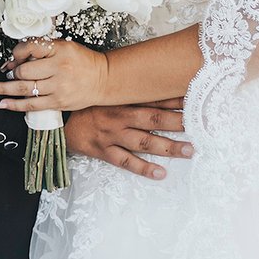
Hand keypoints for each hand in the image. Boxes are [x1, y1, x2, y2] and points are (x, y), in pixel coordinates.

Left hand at [0, 38, 108, 114]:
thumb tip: (14, 62)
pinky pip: (31, 105)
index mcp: (60, 50)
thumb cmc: (82, 61)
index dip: (16, 54)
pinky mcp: (58, 103)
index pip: (29, 48)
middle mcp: (59, 68)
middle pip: (24, 72)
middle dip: (10, 73)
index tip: (12, 59)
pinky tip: (1, 103)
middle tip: (4, 73)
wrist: (104, 79)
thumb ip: (41, 50)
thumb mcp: (64, 46)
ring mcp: (58, 88)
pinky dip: (13, 105)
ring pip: (24, 89)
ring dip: (2, 90)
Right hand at [63, 99, 192, 182]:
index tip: (195, 99)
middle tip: (200, 125)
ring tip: (189, 151)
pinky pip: (125, 161)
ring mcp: (112, 135)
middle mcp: (119, 116)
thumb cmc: (89, 107)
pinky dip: (144, 168)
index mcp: (122, 100)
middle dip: (177, 122)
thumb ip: (131, 92)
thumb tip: (157, 85)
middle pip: (153, 119)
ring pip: (144, 142)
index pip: (153, 98)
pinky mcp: (103, 151)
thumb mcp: (108, 94)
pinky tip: (161, 173)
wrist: (59, 121)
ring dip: (168, 147)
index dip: (174, 99)